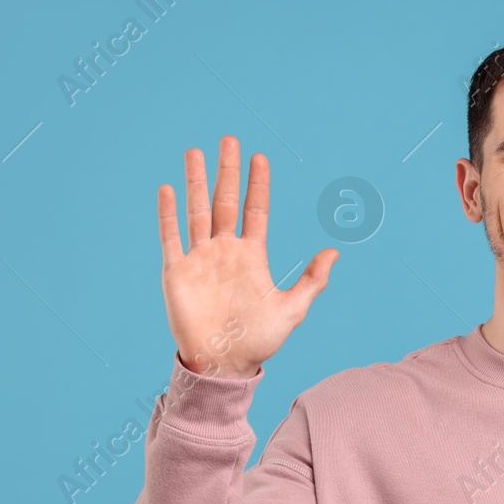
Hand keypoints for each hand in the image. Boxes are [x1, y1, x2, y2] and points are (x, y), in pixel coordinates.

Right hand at [157, 135, 337, 378]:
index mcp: (252, 256)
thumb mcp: (292, 309)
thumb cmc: (259, 341)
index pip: (255, 210)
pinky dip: (169, 213)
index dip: (258, 184)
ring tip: (195, 152)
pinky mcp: (176, 271)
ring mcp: (199, 259)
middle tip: (229, 139)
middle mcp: (224, 251)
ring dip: (195, 182)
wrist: (224, 364)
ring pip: (196, 211)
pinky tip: (169, 189)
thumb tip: (334, 253)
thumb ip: (312, 280)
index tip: (260, 156)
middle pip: (224, 201)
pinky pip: (171, 236)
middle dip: (226, 171)